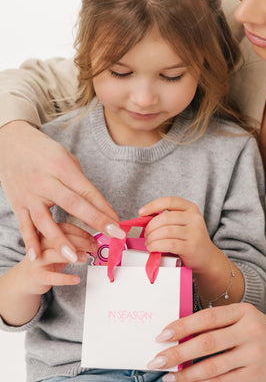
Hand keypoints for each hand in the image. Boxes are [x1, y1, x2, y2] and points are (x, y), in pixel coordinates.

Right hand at [0, 121, 125, 260]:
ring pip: (45, 220)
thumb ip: (79, 182)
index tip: (118, 223)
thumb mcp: (66, 158)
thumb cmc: (44, 150)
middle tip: (113, 236)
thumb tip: (96, 204)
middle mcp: (45, 181)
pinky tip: (36, 256)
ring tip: (74, 256)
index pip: (87, 192)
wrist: (11, 143)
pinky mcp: (18, 203)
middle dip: (95, 221)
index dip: (104, 209)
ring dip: (60, 240)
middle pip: (73, 204)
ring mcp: (29, 194)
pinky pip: (25, 225)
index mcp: (61, 168)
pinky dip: (30, 241)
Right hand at [0, 223, 91, 326]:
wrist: (26, 278)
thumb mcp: (61, 248)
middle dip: (80, 242)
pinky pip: (51, 276)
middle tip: (93, 248)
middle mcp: (39, 243)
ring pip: (53, 254)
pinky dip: (66, 278)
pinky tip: (77, 279)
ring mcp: (37, 259)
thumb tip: (96, 241)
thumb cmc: (49, 259)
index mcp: (46, 232)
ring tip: (85, 258)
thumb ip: (76, 243)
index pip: (65, 227)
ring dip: (72, 255)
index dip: (82, 232)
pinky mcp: (37, 275)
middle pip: (60, 238)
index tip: (94, 238)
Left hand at [139, 197, 216, 271]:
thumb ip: (169, 218)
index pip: (170, 201)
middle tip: (146, 234)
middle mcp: (194, 218)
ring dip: (152, 238)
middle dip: (150, 227)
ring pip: (165, 231)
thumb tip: (145, 217)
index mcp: (191, 208)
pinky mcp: (191, 247)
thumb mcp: (184, 223)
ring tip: (149, 242)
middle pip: (165, 218)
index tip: (141, 212)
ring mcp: (194, 232)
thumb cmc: (190, 239)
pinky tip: (153, 248)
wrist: (207, 257)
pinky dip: (157, 246)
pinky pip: (169, 244)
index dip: (153, 205)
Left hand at [147, 303, 265, 381]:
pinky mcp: (256, 376)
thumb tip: (182, 334)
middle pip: (207, 342)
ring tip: (168, 377)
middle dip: (178, 353)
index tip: (162, 334)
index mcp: (243, 311)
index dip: (183, 326)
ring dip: (187, 374)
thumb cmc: (261, 330)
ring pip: (213, 366)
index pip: (207, 317)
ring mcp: (253, 355)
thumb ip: (218, 322)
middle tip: (157, 360)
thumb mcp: (244, 317)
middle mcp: (248, 330)